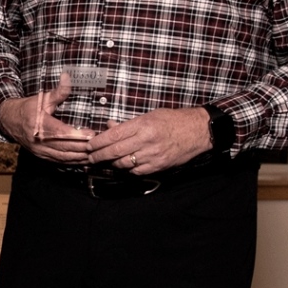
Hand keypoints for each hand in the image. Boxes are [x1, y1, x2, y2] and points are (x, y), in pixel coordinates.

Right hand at [0, 71, 94, 161]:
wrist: (10, 121)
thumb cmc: (28, 108)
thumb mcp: (42, 99)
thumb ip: (58, 92)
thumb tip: (67, 77)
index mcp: (39, 125)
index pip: (61, 133)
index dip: (77, 135)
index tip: (92, 133)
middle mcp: (39, 141)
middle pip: (65, 148)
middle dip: (84, 148)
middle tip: (100, 145)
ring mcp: (40, 150)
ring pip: (64, 158)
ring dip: (81, 157)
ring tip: (96, 153)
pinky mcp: (42, 156)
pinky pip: (60, 162)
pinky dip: (74, 162)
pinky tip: (85, 160)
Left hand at [86, 107, 211, 175]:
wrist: (198, 131)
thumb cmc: (173, 120)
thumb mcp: (150, 116)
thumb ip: (128, 124)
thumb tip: (109, 126)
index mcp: (143, 125)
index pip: (113, 135)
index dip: (98, 142)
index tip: (89, 145)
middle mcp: (146, 141)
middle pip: (115, 151)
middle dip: (99, 156)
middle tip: (90, 158)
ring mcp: (153, 155)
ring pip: (124, 163)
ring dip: (112, 163)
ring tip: (106, 160)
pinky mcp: (159, 166)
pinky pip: (136, 171)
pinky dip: (128, 169)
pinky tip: (124, 165)